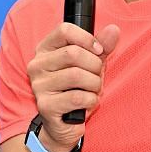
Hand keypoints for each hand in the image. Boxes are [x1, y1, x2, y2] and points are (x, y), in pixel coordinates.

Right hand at [26, 22, 119, 151]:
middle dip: (95, 65)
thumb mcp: (92, 63)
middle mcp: (37, 65)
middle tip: (95, 76)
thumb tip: (113, 29)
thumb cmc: (79, 87)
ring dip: (94, 84)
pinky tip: (86, 102)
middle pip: (73, 53)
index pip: (64, 30)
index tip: (99, 50)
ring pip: (77, 75)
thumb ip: (102, 46)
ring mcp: (39, 86)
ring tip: (91, 90)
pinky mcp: (45, 105)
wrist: (67, 122)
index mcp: (46, 49)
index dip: (88, 39)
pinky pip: (78, 97)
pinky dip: (91, 100)